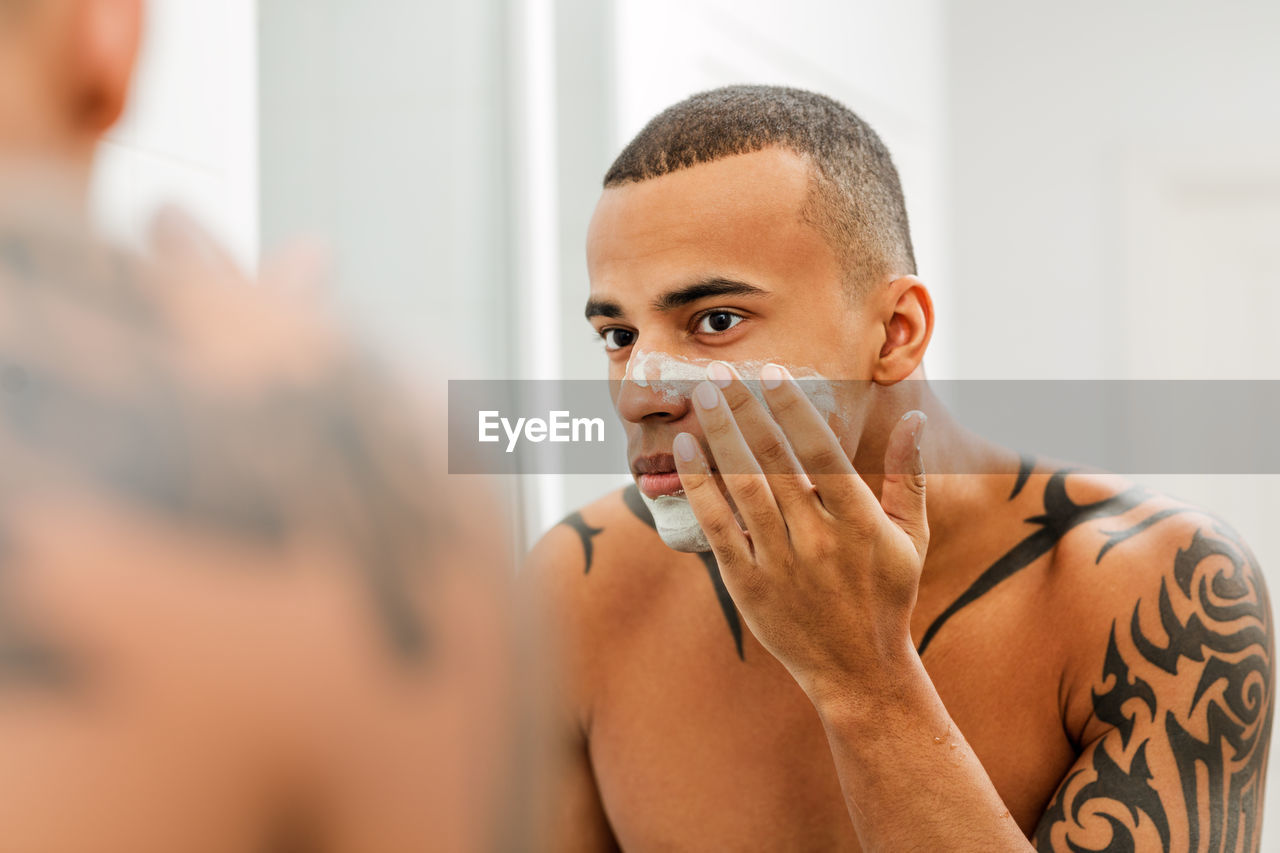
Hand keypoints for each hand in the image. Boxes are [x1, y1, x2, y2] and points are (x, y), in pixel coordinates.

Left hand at [672, 361, 928, 706]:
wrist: (859, 671)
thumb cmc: (888, 595)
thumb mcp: (912, 536)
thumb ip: (911, 473)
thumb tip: (916, 416)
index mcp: (859, 522)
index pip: (821, 451)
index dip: (793, 409)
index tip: (772, 373)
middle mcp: (817, 540)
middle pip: (773, 461)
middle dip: (745, 410)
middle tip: (721, 371)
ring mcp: (780, 563)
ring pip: (742, 488)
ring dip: (719, 437)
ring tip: (700, 396)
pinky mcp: (747, 585)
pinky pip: (717, 527)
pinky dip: (699, 487)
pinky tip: (685, 452)